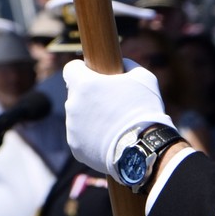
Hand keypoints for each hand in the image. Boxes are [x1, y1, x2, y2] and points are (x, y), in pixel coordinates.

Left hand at [61, 59, 172, 176]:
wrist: (143, 149)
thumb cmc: (143, 110)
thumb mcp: (143, 77)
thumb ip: (127, 66)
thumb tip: (122, 65)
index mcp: (84, 84)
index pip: (71, 69)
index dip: (82, 70)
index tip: (93, 76)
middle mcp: (72, 105)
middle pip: (76, 95)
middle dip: (89, 97)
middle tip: (110, 104)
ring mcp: (72, 128)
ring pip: (78, 116)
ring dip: (90, 117)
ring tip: (112, 125)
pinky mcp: (76, 147)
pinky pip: (80, 137)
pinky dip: (91, 137)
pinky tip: (108, 140)